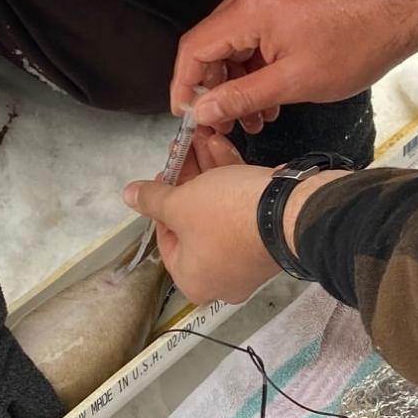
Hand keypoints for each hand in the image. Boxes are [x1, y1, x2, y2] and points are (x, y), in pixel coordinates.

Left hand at [124, 153, 352, 304]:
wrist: (289, 212)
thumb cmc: (224, 216)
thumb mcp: (178, 203)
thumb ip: (151, 199)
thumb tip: (128, 196)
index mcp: (192, 279)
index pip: (166, 238)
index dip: (161, 201)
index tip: (164, 173)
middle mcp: (221, 277)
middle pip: (194, 221)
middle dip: (188, 178)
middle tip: (182, 150)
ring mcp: (248, 259)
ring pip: (220, 210)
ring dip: (209, 171)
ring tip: (200, 138)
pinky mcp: (268, 238)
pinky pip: (243, 209)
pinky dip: (232, 179)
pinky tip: (222, 146)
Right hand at [172, 0, 417, 132]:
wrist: (397, 13)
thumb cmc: (354, 47)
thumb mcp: (293, 83)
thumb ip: (241, 98)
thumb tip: (201, 113)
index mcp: (249, 9)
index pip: (194, 48)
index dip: (184, 87)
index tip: (187, 119)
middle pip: (210, 46)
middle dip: (215, 90)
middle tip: (226, 127)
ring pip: (231, 44)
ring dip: (237, 83)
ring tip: (255, 120)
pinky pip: (251, 36)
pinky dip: (254, 67)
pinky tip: (269, 98)